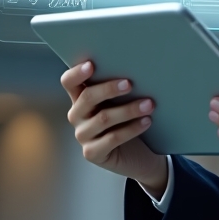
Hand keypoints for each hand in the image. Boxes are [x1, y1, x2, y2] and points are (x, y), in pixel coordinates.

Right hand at [62, 61, 168, 195]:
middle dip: (109, 89)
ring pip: (103, 118)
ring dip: (128, 110)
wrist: (137, 154)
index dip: (77, 73)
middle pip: (87, 98)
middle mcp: (77, 116)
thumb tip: (136, 68)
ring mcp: (83, 135)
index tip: (91, 64)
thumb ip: (120, 87)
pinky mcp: (92, 153)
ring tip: (149, 104)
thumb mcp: (122, 101)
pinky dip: (132, 128)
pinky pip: (112, 138)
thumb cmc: (128, 120)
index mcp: (80, 98)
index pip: (69, 82)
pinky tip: (147, 121)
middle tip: (130, 84)